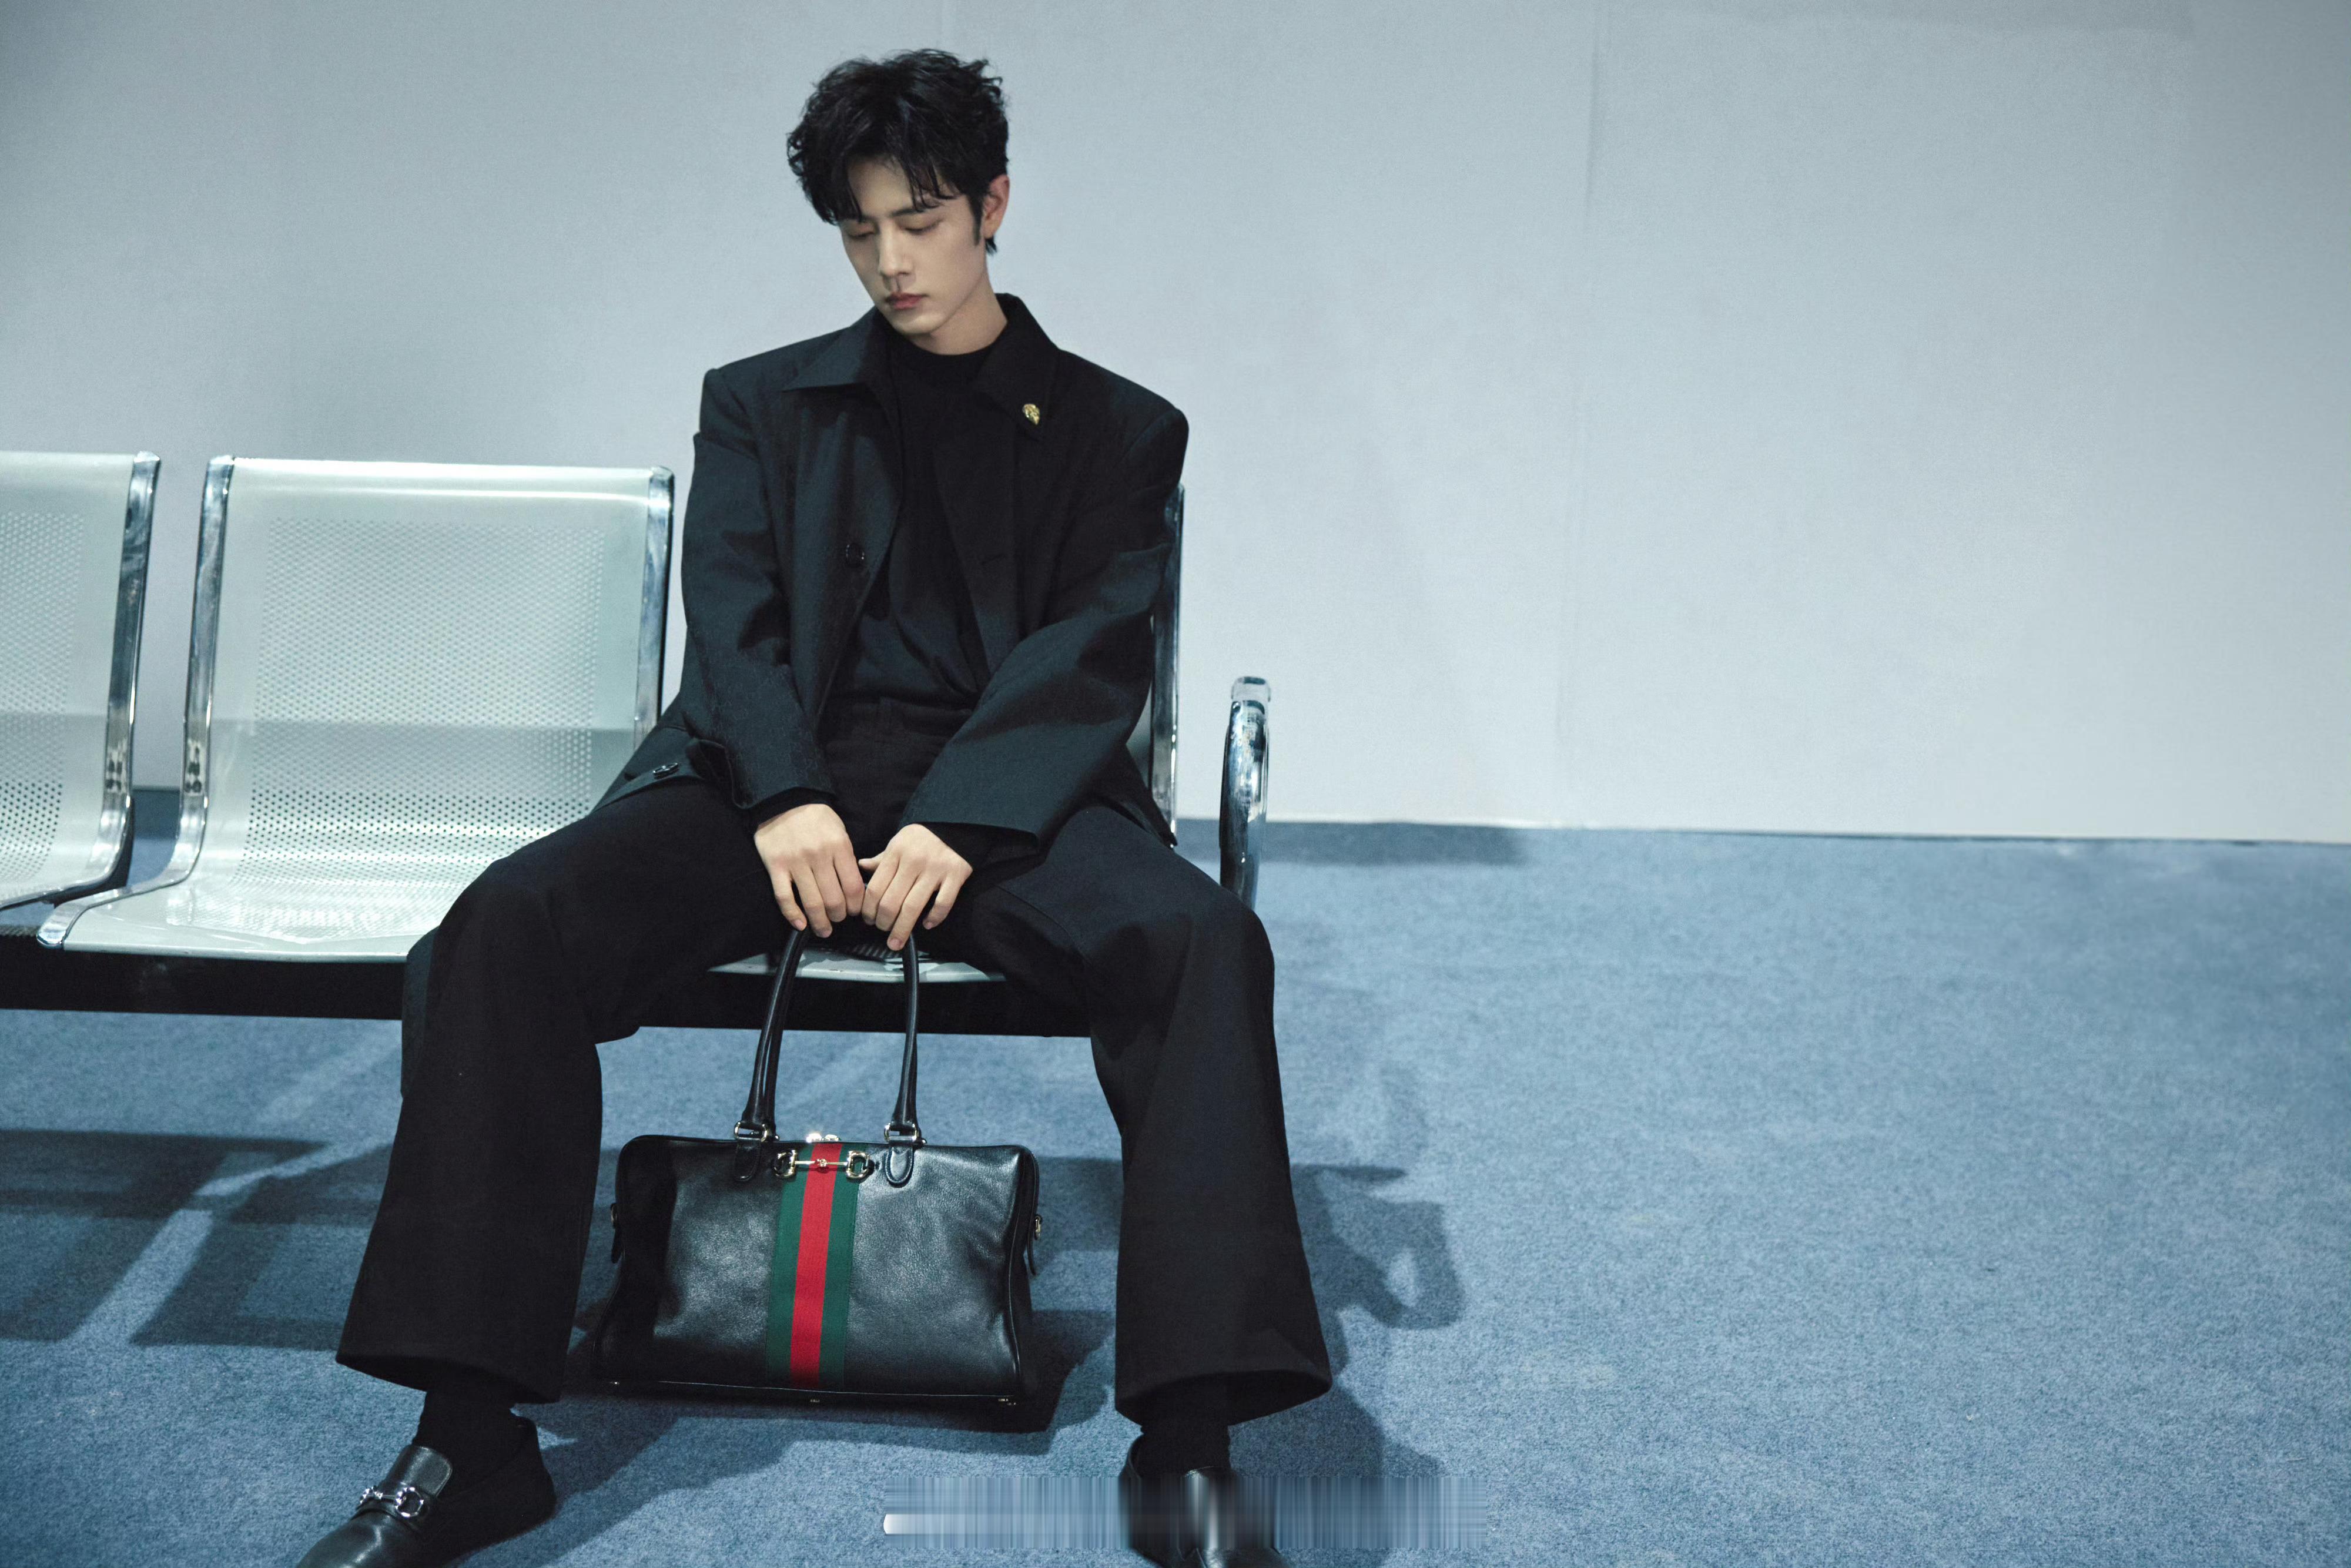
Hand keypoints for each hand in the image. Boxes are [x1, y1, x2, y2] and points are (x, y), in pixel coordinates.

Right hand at [752, 802, 864, 936]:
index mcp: (838, 846)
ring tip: (824, 929)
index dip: (857, 905)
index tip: (856, 911)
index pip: (854, 886)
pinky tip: (800, 924)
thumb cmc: (816, 818)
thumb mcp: (839, 831)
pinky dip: (793, 914)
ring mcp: (795, 862)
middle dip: (840, 916)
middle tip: (839, 919)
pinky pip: (784, 897)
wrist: (784, 800)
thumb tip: (856, 887)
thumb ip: (846, 857)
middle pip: (834, 898)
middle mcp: (818, 856)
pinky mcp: (775, 866)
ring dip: (820, 922)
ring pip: (812, 902)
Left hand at [857, 825, 972, 951]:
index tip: (868, 920)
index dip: (868, 909)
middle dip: (882, 923)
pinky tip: (926, 924)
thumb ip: (882, 859)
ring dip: (902, 929)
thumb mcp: (898, 842)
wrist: (955, 825)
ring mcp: (935, 870)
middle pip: (891, 902)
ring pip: (913, 907)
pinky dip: (934, 918)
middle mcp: (913, 862)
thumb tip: (861, 867)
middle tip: (882, 930)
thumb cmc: (922, 837)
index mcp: (896, 853)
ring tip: (896, 941)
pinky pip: (943, 904)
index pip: (875, 888)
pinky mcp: (955, 876)